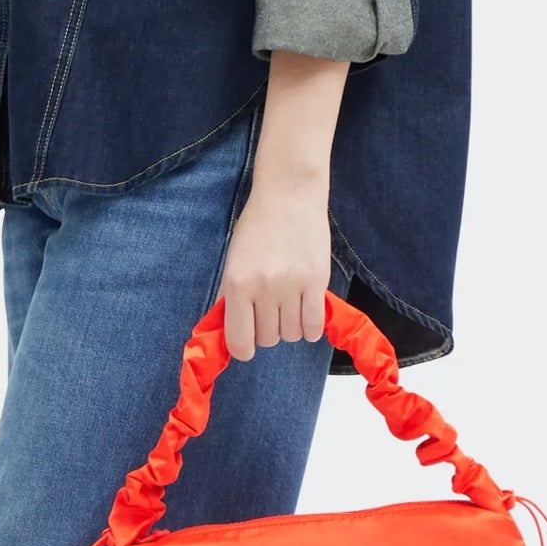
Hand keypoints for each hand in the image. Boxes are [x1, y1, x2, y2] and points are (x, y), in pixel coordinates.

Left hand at [219, 174, 331, 360]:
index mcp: (237, 284)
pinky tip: (306, 314)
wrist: (288, 196)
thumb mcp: (233, 260)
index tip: (248, 344)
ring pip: (291, 335)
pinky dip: (310, 328)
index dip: (243, 349)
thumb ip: (230, 296)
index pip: (239, 341)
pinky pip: (314, 326)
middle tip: (269, 311)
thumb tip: (229, 331)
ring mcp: (292, 286)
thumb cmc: (257, 227)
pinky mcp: (317, 282)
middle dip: (267, 331)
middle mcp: (263, 289)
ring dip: (290, 327)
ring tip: (289, 306)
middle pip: (267, 339)